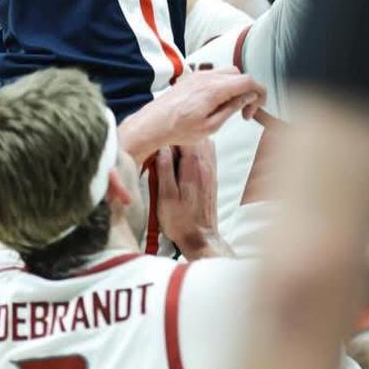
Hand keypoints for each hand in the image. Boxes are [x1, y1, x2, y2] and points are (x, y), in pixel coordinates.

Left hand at [120, 68, 263, 162]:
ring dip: (234, 88)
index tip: (254, 110)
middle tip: (243, 112)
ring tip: (228, 109)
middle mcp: (207, 77)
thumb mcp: (210, 126)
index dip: (258, 94)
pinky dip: (222, 85)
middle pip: (239, 75)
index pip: (248, 81)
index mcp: (214, 89)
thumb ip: (232, 108)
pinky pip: (214, 75)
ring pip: (227, 73)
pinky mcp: (191, 78)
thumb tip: (248, 96)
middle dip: (247, 91)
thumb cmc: (177, 129)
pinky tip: (215, 103)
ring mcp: (198, 75)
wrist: (152, 124)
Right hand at [155, 139, 225, 258]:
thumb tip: (161, 147)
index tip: (157, 133)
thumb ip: (165, 169)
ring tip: (171, 146)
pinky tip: (182, 156)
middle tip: (162, 137)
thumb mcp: (166, 196)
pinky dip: (195, 149)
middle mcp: (206, 165)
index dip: (170, 132)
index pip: (184, 136)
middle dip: (178, 134)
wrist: (201, 237)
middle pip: (195, 135)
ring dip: (187, 140)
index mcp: (193, 167)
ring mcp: (210, 170)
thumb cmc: (180, 220)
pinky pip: (207, 152)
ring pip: (203, 142)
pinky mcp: (212, 176)